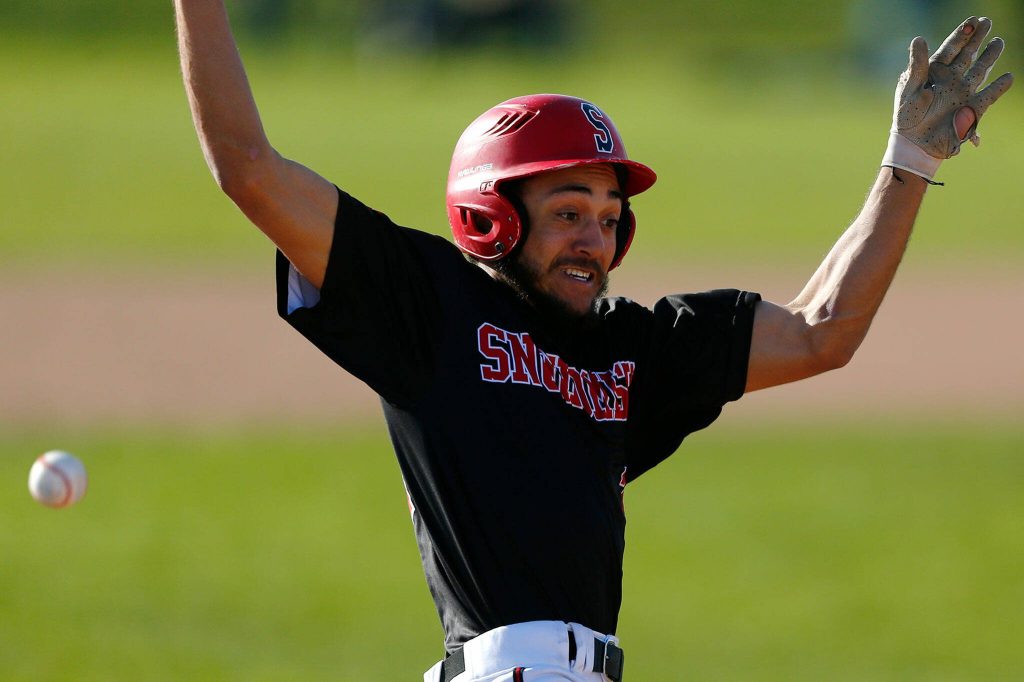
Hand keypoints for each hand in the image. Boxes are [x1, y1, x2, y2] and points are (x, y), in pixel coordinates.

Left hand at [883, 16, 1013, 180]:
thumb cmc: (908, 116)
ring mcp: (962, 93)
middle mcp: (950, 80)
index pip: (950, 48)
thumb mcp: (909, 88)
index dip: (962, 34)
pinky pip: (988, 95)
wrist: (915, 144)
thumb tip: (919, 38)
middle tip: (987, 22)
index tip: (973, 20)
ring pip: (979, 70)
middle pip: (967, 55)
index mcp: (933, 73)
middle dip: (977, 39)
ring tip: (998, 43)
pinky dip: (998, 87)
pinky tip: (1007, 77)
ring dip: (989, 57)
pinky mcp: (971, 109)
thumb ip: (917, 64)